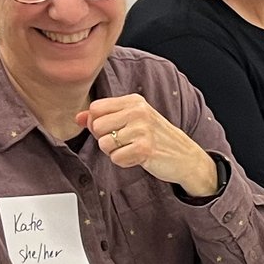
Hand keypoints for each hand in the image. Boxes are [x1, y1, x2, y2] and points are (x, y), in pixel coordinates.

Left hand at [77, 94, 219, 197]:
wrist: (185, 157)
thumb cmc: (156, 138)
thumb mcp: (132, 121)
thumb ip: (104, 117)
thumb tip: (78, 118)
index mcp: (134, 101)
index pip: (96, 108)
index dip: (97, 123)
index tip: (113, 130)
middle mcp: (138, 111)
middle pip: (96, 126)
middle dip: (105, 139)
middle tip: (124, 142)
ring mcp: (142, 129)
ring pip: (104, 144)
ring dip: (114, 152)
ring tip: (131, 150)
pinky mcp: (144, 148)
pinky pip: (116, 158)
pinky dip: (124, 162)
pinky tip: (138, 158)